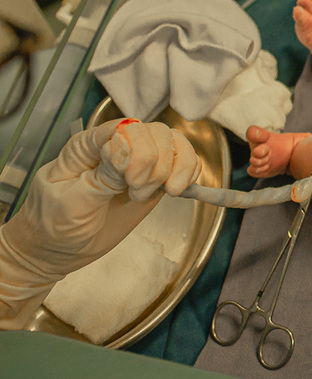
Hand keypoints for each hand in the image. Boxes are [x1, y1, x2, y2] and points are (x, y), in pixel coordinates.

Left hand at [0, 119, 200, 327]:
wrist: (58, 251)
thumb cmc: (53, 226)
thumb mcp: (71, 203)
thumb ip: (102, 176)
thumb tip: (126, 148)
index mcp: (88, 145)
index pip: (125, 127)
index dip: (138, 150)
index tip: (131, 182)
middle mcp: (117, 146)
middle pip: (156, 133)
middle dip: (157, 165)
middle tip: (138, 193)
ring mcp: (140, 161)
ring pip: (175, 142)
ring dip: (177, 168)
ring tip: (165, 192)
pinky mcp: (156, 179)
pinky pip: (185, 161)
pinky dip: (190, 172)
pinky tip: (177, 189)